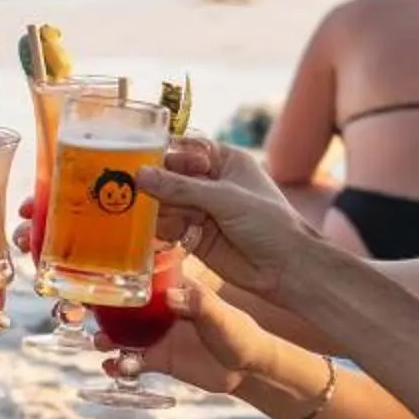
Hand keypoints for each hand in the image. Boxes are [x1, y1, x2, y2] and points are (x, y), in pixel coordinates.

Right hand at [107, 262, 274, 394]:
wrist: (248, 369)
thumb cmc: (239, 333)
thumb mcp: (221, 315)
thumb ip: (198, 304)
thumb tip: (171, 296)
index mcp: (176, 290)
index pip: (144, 276)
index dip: (120, 274)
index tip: (97, 274)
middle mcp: (161, 311)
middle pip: (125, 306)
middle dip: (103, 308)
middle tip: (83, 311)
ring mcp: (158, 335)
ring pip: (123, 334)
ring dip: (107, 337)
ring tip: (100, 342)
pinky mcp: (159, 359)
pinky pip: (133, 361)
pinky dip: (121, 365)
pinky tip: (115, 368)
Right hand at [139, 141, 330, 301]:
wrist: (286, 269)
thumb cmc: (269, 223)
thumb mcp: (225, 199)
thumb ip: (181, 188)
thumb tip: (140, 175)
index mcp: (226, 161)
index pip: (186, 149)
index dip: (163, 153)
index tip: (137, 157)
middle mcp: (211, 183)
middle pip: (171, 176)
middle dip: (153, 182)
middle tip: (132, 187)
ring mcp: (202, 210)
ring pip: (166, 202)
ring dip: (155, 207)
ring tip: (146, 212)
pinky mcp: (194, 236)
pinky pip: (168, 226)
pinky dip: (160, 228)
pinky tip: (157, 231)